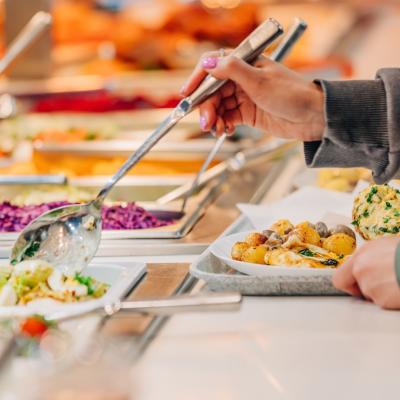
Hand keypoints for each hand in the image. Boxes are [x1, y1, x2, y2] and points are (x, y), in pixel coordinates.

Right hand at [180, 52, 325, 140]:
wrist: (313, 117)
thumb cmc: (293, 95)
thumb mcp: (260, 81)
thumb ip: (233, 71)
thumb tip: (209, 63)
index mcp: (246, 64)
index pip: (214, 67)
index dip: (198, 80)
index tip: (187, 94)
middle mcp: (243, 79)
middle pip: (213, 92)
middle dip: (207, 108)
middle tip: (207, 123)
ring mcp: (245, 97)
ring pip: (219, 107)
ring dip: (214, 119)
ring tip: (216, 130)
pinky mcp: (248, 113)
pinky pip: (228, 118)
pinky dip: (223, 125)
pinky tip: (226, 131)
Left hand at [333, 236, 399, 308]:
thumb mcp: (386, 246)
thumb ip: (370, 258)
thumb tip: (367, 264)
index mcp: (362, 254)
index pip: (340, 277)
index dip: (348, 283)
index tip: (356, 285)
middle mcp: (361, 269)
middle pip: (357, 288)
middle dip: (368, 289)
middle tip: (386, 283)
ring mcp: (370, 285)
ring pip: (372, 296)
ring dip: (384, 292)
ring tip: (398, 280)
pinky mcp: (382, 299)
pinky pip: (384, 302)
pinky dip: (392, 299)